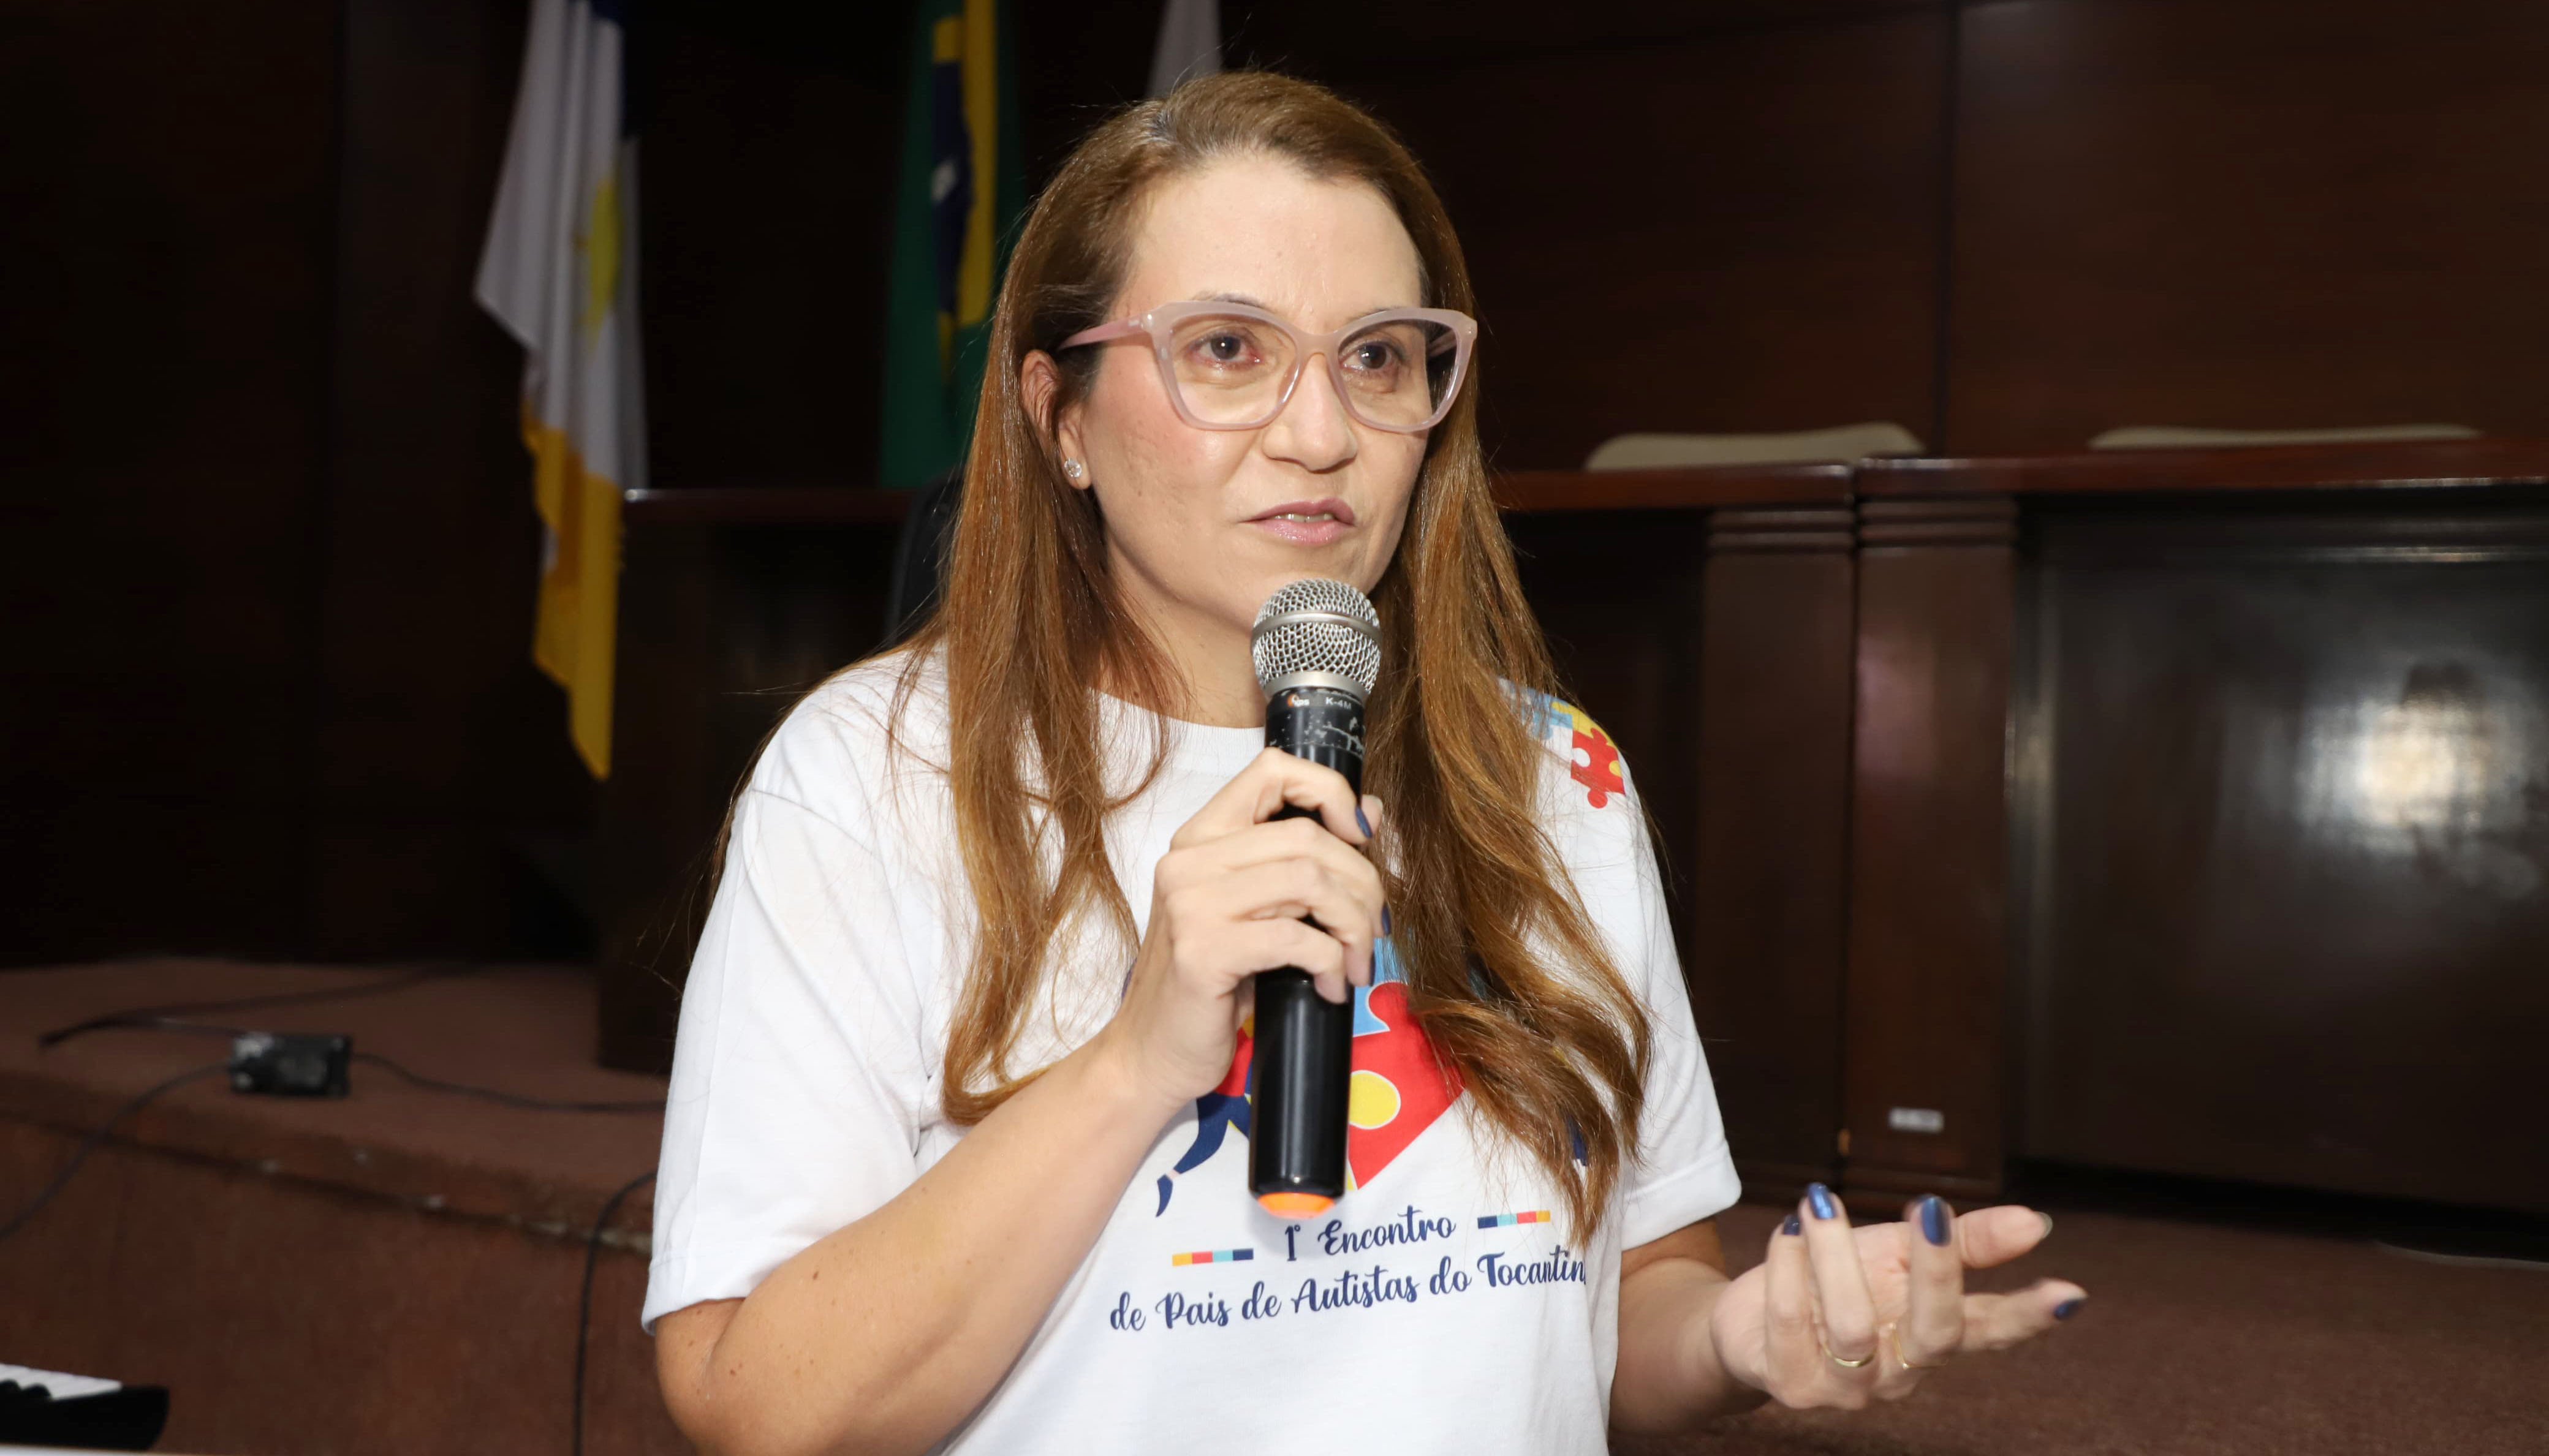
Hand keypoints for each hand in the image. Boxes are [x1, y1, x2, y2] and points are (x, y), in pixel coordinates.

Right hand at [1094, 747, 1385, 1118]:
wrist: (1151, 1053)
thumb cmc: (1211, 984)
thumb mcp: (1258, 912)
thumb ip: (1303, 860)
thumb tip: (1370, 810)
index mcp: (1200, 838)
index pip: (1272, 770)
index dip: (1330, 791)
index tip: (1360, 835)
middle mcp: (1189, 861)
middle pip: (1307, 836)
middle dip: (1361, 884)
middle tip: (1373, 930)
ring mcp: (1191, 904)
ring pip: (1309, 880)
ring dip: (1352, 925)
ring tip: (1356, 962)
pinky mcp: (1203, 951)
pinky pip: (1297, 938)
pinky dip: (1330, 962)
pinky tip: (1329, 987)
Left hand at [1707, 1187, 2086, 1408]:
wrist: (1747, 1322)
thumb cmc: (1837, 1283)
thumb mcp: (1898, 1254)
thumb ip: (1960, 1242)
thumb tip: (2036, 1222)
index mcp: (1931, 1337)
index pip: (1991, 1328)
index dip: (2029, 1314)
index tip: (2070, 1292)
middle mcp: (1899, 1372)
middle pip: (1936, 1333)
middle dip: (1937, 1271)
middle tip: (1929, 1210)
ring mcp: (1847, 1387)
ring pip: (1854, 1323)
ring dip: (1835, 1252)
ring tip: (1819, 1203)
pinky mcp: (1792, 1384)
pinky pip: (1793, 1323)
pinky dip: (1788, 1268)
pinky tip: (1786, 1232)